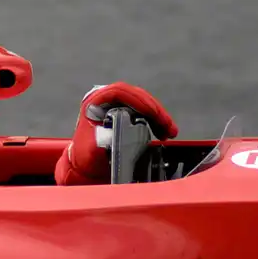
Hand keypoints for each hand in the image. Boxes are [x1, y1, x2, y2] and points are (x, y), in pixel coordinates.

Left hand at [55, 82, 177, 185]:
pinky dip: (156, 119)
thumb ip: (95, 146)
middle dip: (155, 110)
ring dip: (159, 115)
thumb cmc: (87, 159)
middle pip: (135, 95)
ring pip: (143, 102)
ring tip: (170, 131)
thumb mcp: (89, 154)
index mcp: (93, 102)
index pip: (119, 92)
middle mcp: (104, 99)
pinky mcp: (125, 111)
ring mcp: (116, 103)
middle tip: (168, 126)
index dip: (139, 100)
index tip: (153, 113)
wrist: (88, 166)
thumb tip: (105, 138)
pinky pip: (144, 110)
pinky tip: (165, 131)